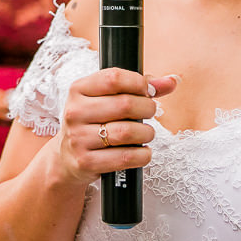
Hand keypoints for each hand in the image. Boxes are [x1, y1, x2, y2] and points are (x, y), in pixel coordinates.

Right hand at [55, 70, 177, 185]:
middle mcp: (74, 112)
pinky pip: (125, 157)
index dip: (139, 83)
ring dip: (147, 133)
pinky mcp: (85, 162)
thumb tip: (172, 80)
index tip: (148, 91)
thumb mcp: (107, 99)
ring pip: (128, 132)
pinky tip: (142, 151)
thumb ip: (139, 87)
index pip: (114, 78)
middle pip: (125, 104)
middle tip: (149, 113)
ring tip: (146, 133)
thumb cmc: (94, 122)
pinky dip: (142, 155)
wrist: (67, 158)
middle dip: (147, 109)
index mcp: (78, 89)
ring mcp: (78, 138)